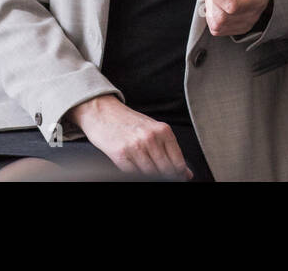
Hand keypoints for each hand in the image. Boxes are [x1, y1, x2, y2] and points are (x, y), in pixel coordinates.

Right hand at [66, 95, 192, 180]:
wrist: (102, 111)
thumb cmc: (128, 121)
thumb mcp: (152, 129)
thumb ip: (169, 149)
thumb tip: (185, 173)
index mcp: (162, 130)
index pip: (178, 162)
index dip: (179, 174)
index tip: (178, 176)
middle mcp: (150, 138)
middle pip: (166, 170)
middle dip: (166, 176)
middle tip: (162, 175)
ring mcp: (136, 147)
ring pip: (151, 174)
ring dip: (150, 176)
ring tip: (145, 167)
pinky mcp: (121, 155)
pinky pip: (133, 173)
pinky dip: (136, 174)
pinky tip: (135, 167)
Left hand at [201, 0, 273, 36]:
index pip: (232, 6)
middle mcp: (252, 16)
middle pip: (222, 18)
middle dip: (211, 0)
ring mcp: (245, 25)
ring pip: (217, 25)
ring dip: (209, 8)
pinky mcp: (237, 29)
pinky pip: (217, 29)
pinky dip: (211, 17)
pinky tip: (216, 4)